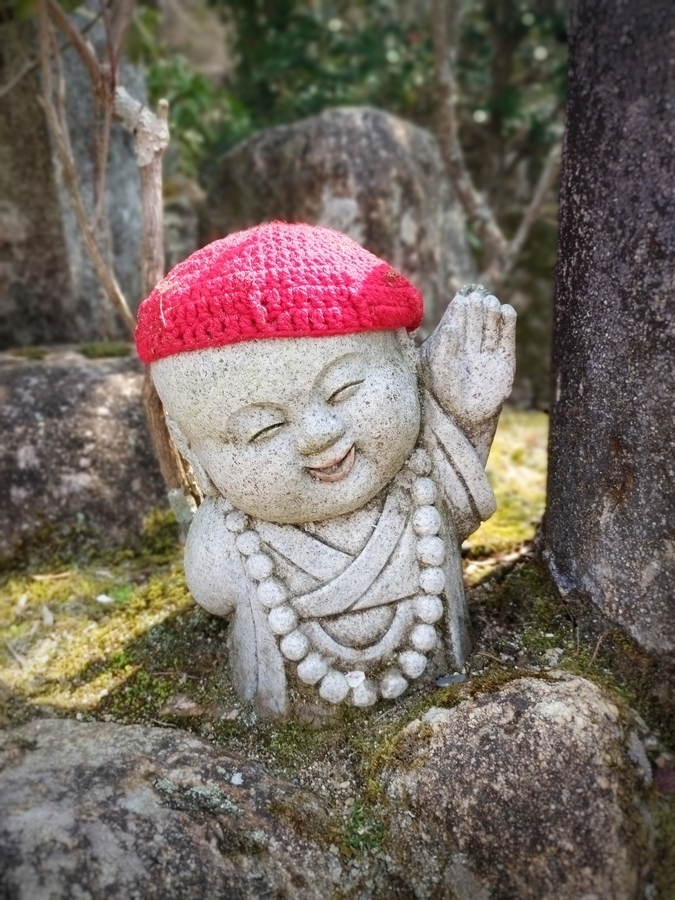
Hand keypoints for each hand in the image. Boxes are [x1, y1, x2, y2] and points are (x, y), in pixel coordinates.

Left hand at [420, 285, 515, 428]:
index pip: (459, 324)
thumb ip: (444, 349)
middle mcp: (472, 349)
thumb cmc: (449, 394)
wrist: (468, 416)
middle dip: (476, 311)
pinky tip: (507, 310)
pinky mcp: (506, 360)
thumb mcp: (440, 370)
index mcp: (454, 348)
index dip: (460, 312)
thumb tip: (449, 327)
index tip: (460, 299)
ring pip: (491, 328)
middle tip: (476, 297)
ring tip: (490, 301)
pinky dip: (508, 325)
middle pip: (476, 324)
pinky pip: (507, 339)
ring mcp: (489, 354)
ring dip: (491, 314)